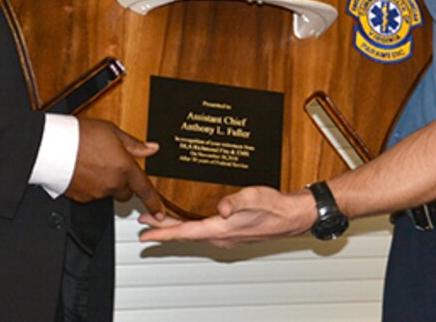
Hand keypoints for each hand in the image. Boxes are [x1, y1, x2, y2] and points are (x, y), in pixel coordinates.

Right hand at [67, 118, 163, 216]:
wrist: (54, 145)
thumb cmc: (82, 135)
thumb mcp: (113, 132)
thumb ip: (134, 144)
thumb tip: (152, 148)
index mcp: (124, 168)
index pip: (145, 190)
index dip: (155, 204)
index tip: (161, 214)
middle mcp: (112, 184)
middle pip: (126, 192)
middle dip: (123, 183)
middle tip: (113, 166)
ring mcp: (96, 193)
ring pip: (108, 193)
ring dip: (106, 183)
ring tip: (94, 164)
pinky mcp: (82, 197)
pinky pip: (93, 195)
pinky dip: (92, 186)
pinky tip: (84, 171)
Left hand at [138, 186, 313, 247]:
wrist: (291, 216)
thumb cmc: (274, 207)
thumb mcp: (253, 198)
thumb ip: (235, 202)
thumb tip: (221, 208)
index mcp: (220, 228)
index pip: (184, 233)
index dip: (162, 233)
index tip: (145, 235)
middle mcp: (220, 236)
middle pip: (184, 234)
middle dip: (162, 229)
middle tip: (144, 223)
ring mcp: (226, 235)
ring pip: (193, 232)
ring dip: (175, 226)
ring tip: (159, 219)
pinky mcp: (231, 231)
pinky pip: (203, 230)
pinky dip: (189, 225)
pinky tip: (188, 218)